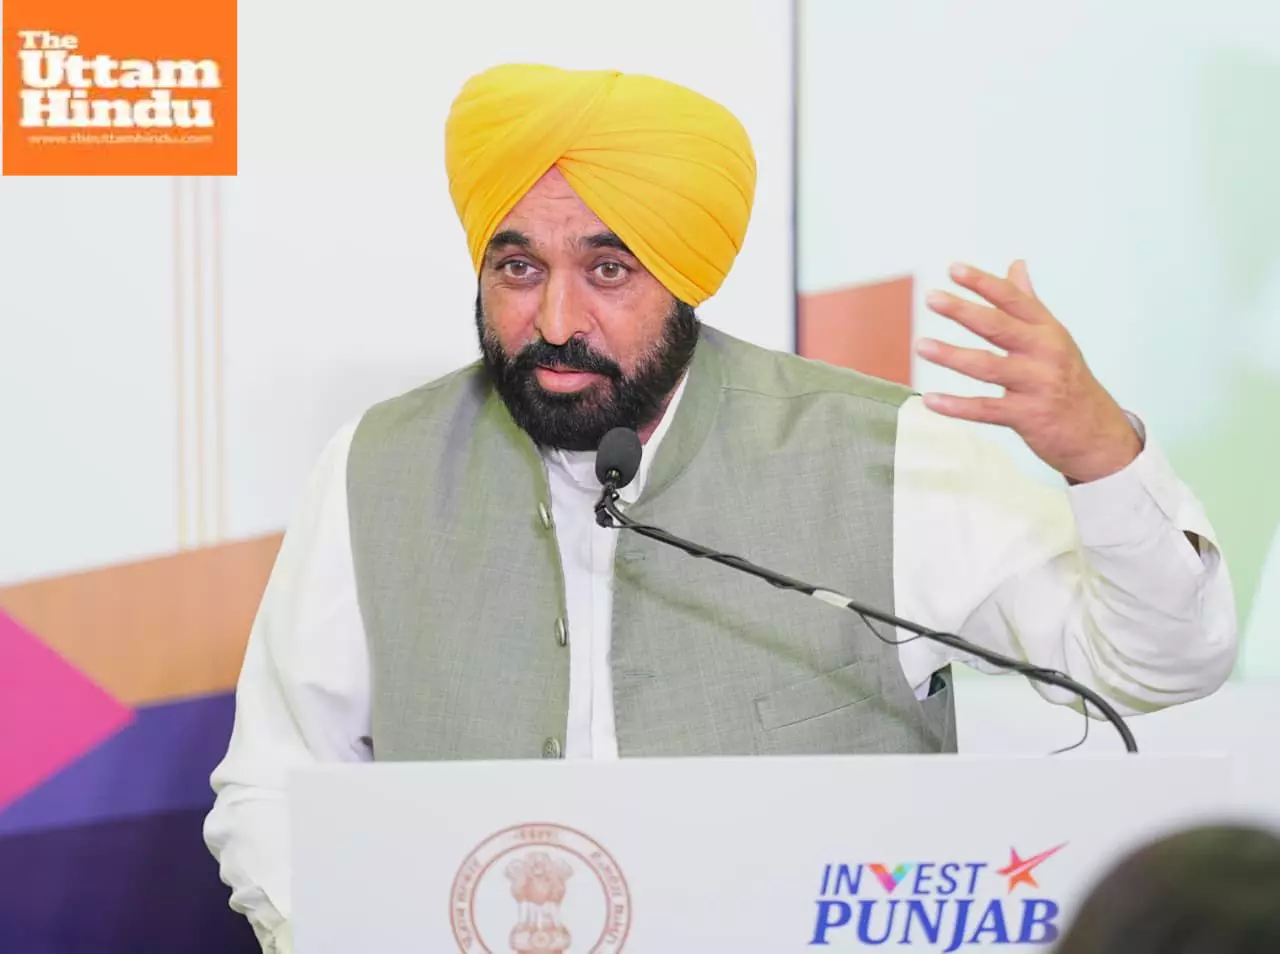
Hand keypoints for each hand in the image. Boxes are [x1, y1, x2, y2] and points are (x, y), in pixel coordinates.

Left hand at [916, 260, 1141, 483]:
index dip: (984, 283)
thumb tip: (1016, 265)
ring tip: (922, 346)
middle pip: (998, 327)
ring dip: (952, 355)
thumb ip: (1029, 303)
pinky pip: (985, 409)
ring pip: (988, 366)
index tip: (954, 269)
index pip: (1013, 300)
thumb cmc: (1069, 381)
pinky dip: (956, 406)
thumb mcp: (1054, 338)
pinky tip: (930, 399)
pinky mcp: (1027, 416)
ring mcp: (1037, 385)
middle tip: (932, 298)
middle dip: (963, 311)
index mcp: (1048, 331)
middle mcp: (1045, 354)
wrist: (1097, 433)